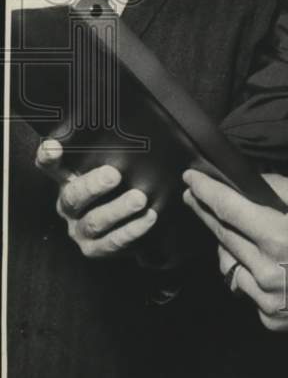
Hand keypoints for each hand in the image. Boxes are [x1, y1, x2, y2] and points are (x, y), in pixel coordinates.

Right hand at [35, 138, 156, 257]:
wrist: (134, 226)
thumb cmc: (123, 187)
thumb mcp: (117, 168)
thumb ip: (116, 154)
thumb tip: (137, 128)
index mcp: (68, 181)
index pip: (52, 167)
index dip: (48, 157)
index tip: (53, 146)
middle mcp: (69, 207)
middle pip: (73, 196)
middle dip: (93, 186)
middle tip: (114, 174)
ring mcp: (79, 230)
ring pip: (94, 221)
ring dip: (118, 209)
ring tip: (139, 198)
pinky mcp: (94, 249)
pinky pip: (113, 241)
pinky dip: (132, 229)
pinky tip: (149, 217)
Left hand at [183, 170, 287, 331]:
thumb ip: (282, 188)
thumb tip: (251, 183)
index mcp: (280, 236)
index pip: (229, 210)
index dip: (207, 192)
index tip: (190, 181)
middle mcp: (267, 271)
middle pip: (224, 237)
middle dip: (208, 214)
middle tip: (196, 199)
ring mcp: (268, 299)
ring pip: (233, 267)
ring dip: (232, 247)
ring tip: (244, 233)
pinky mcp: (272, 319)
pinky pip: (249, 291)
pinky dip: (253, 275)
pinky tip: (271, 266)